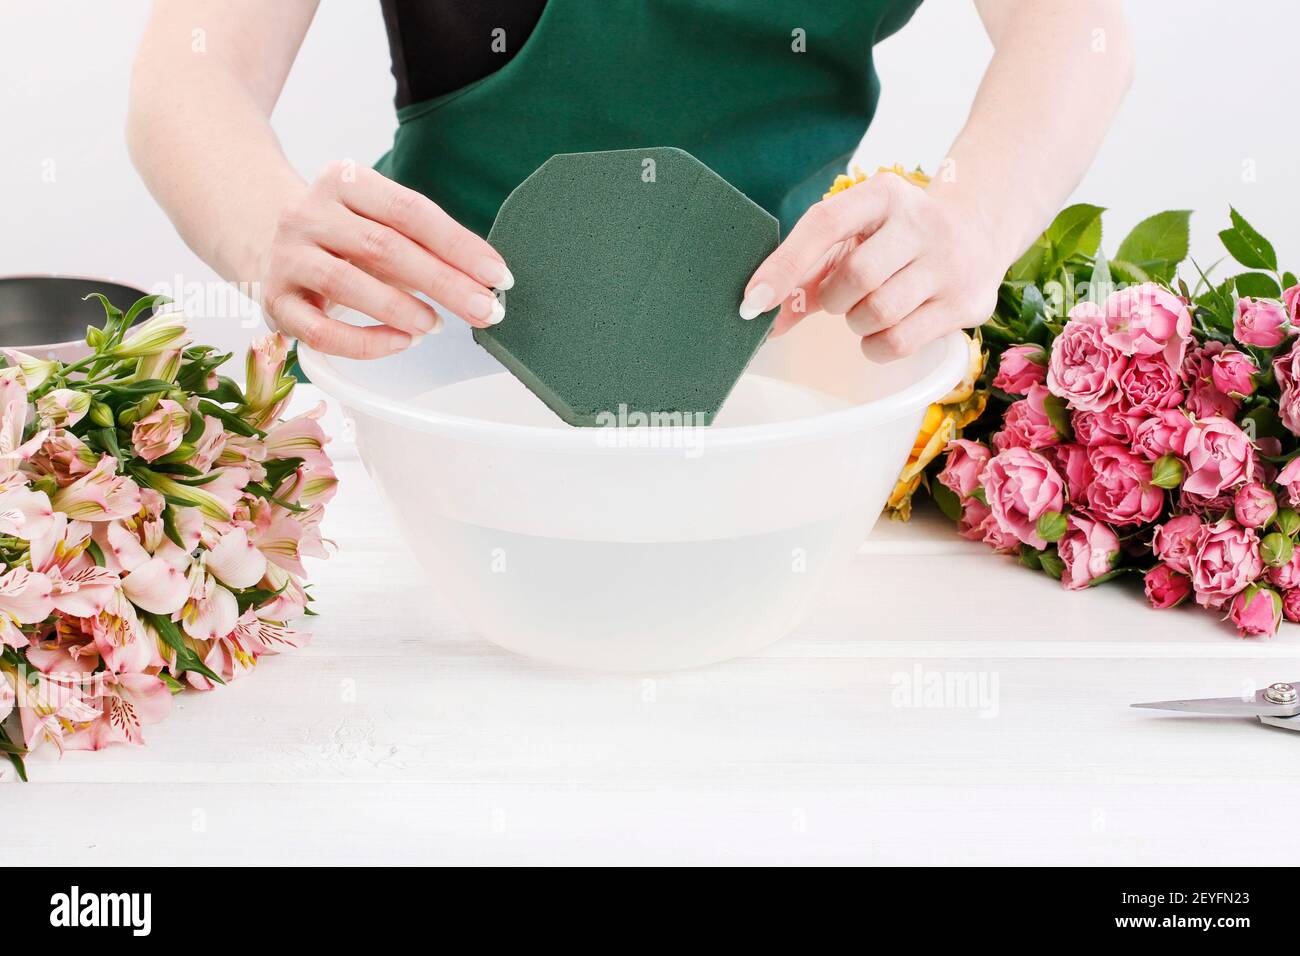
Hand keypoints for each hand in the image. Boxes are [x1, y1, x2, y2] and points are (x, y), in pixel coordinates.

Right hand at [259, 162, 512, 358]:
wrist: (264, 238)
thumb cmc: (344, 235)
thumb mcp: (379, 222)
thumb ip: (423, 244)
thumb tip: (482, 281)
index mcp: (343, 180)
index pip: (410, 210)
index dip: (458, 245)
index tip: (497, 275)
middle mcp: (309, 212)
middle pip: (384, 246)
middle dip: (443, 283)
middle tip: (484, 310)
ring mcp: (287, 256)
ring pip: (347, 283)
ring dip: (401, 309)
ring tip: (437, 325)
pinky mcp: (274, 300)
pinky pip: (320, 330)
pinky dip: (365, 342)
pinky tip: (401, 343)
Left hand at [740, 173, 1007, 360]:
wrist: (978, 232)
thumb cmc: (895, 240)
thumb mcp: (854, 238)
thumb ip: (806, 274)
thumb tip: (762, 320)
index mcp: (883, 194)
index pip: (825, 224)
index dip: (783, 266)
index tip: (752, 302)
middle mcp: (922, 221)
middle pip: (855, 277)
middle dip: (835, 299)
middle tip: (842, 297)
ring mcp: (950, 263)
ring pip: (878, 312)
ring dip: (857, 322)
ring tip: (868, 308)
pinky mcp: (967, 303)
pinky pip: (899, 342)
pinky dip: (876, 346)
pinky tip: (884, 329)